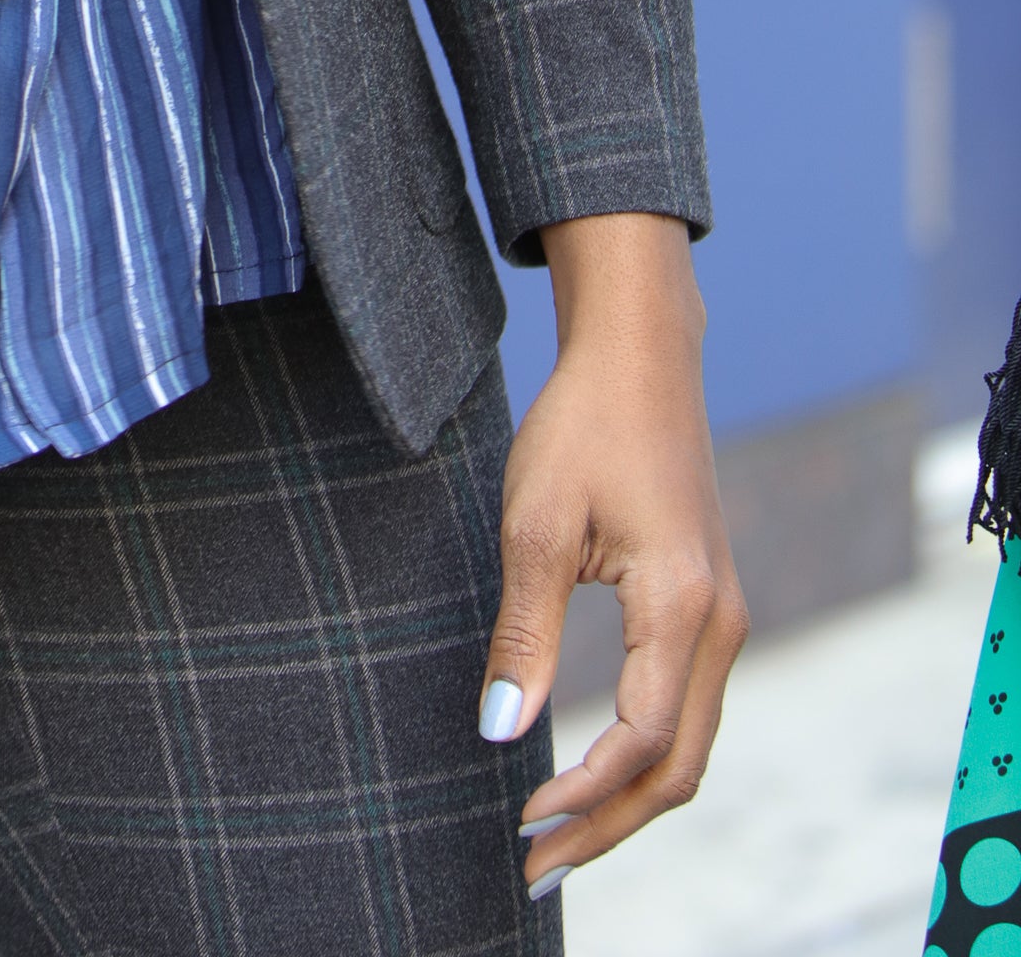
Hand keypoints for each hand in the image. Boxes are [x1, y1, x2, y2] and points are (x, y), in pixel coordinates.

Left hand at [477, 213, 747, 900]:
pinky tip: (593, 774)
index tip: (520, 820)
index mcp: (682, 606)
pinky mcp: (709, 607)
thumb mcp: (534, 524)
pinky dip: (645, 759)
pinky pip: (688, 710)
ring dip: (628, 800)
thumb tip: (501, 732)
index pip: (642, 741)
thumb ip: (523, 633)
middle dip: (609, 826)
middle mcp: (721, 623)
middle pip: (678, 766)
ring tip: (557, 838)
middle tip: (535, 867)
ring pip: (689, 746)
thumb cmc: (582, 426)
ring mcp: (724, 617)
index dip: (583, 795)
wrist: (640, 356)